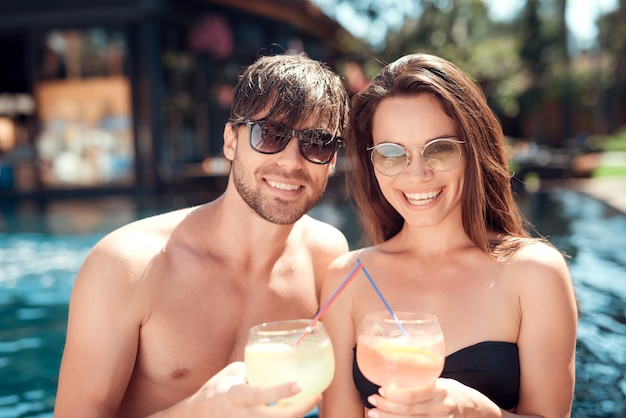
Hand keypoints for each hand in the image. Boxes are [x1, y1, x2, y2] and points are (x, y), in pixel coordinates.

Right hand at [154, 362, 319, 417]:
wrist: (196, 416)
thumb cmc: (215, 391)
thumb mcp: (232, 374)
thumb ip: (254, 369)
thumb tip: (278, 359)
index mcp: (235, 396)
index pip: (260, 395)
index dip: (281, 392)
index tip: (300, 384)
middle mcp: (241, 416)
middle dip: (300, 410)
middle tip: (316, 397)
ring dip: (295, 416)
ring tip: (309, 403)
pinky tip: (292, 412)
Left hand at [366, 378, 496, 417]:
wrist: (476, 410)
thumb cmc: (453, 391)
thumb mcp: (441, 381)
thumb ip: (422, 381)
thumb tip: (393, 374)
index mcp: (441, 389)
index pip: (414, 394)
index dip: (394, 394)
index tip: (381, 389)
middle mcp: (442, 407)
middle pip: (409, 410)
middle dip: (387, 406)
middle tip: (372, 400)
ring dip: (389, 417)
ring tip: (374, 412)